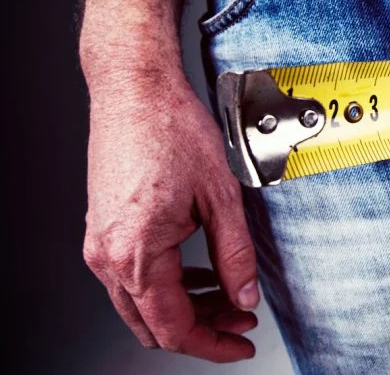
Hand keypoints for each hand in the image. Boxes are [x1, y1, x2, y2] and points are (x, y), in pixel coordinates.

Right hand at [82, 82, 258, 361]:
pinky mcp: (104, 229)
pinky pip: (134, 277)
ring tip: (230, 298)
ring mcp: (101, 243)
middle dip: (203, 328)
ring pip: (142, 303)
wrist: (135, 89)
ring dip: (187, 308)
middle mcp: (108, 255)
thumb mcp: (220, 197)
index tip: (241, 344)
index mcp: (135, 253)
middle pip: (154, 323)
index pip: (173, 327)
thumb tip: (245, 296)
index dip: (212, 345)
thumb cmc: (171, 129)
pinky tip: (202, 276)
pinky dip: (170, 286)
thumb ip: (234, 255)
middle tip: (242, 322)